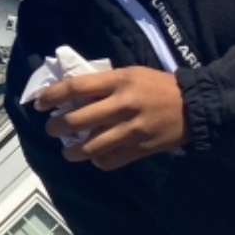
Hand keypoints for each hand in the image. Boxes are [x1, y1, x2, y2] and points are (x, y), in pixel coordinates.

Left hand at [33, 66, 188, 169]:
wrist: (194, 106)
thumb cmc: (157, 86)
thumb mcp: (130, 74)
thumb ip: (103, 84)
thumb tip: (70, 95)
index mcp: (119, 81)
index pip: (76, 87)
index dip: (52, 96)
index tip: (39, 103)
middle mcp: (123, 105)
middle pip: (77, 120)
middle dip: (56, 127)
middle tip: (51, 129)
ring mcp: (132, 129)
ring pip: (91, 147)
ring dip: (73, 151)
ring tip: (68, 150)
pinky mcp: (141, 149)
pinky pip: (110, 161)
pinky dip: (98, 161)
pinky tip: (95, 157)